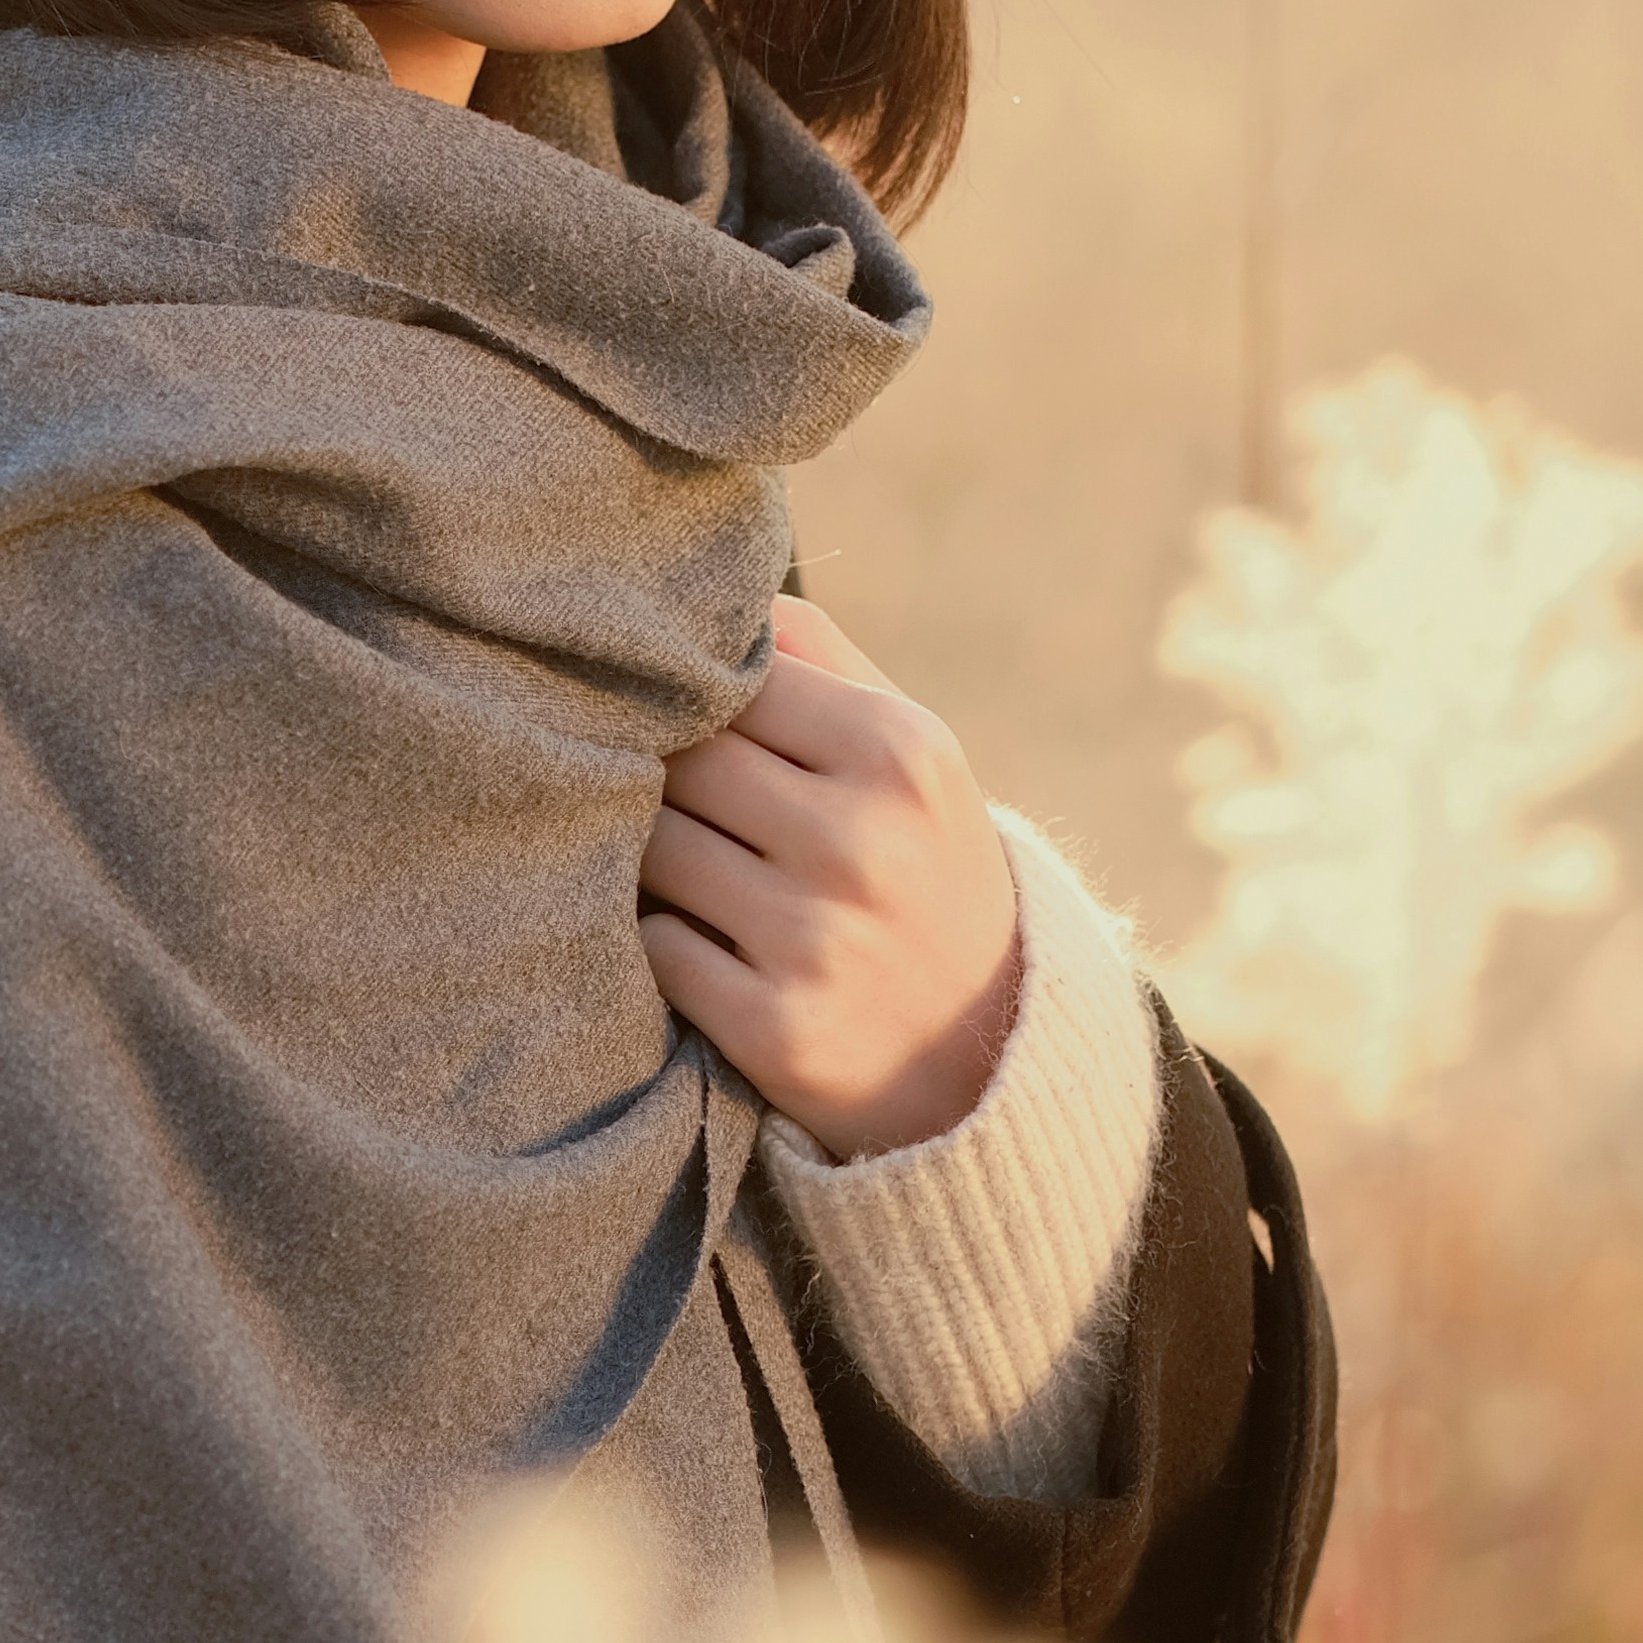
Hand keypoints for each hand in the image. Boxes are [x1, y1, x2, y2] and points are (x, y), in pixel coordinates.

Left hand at [646, 595, 1020, 1156]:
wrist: (988, 1052)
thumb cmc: (925, 867)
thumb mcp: (913, 755)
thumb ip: (822, 659)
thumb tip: (721, 590)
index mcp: (899, 751)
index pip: (729, 684)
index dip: (697, 707)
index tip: (700, 735)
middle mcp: (861, 840)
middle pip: (681, 763)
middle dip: (668, 780)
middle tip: (687, 808)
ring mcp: (815, 937)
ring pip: (654, 850)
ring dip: (653, 860)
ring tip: (694, 871)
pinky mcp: (773, 1025)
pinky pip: (655, 946)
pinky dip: (664, 941)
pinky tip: (706, 945)